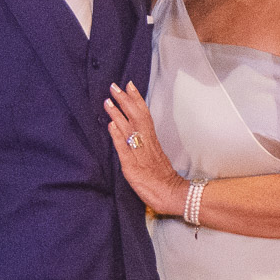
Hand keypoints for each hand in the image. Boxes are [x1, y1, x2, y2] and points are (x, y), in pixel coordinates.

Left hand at [105, 82, 185, 215]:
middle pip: (136, 117)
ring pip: (129, 129)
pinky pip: (124, 149)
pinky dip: (118, 136)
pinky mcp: (132, 167)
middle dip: (125, 100)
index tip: (128, 84)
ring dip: (118, 114)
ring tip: (108, 101)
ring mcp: (139, 155)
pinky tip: (111, 125)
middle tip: (114, 86)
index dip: (136, 99)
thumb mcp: (154, 155)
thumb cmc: (161, 177)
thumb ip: (144, 142)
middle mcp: (146, 144)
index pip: (144, 114)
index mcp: (152, 140)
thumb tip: (129, 128)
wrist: (171, 195)